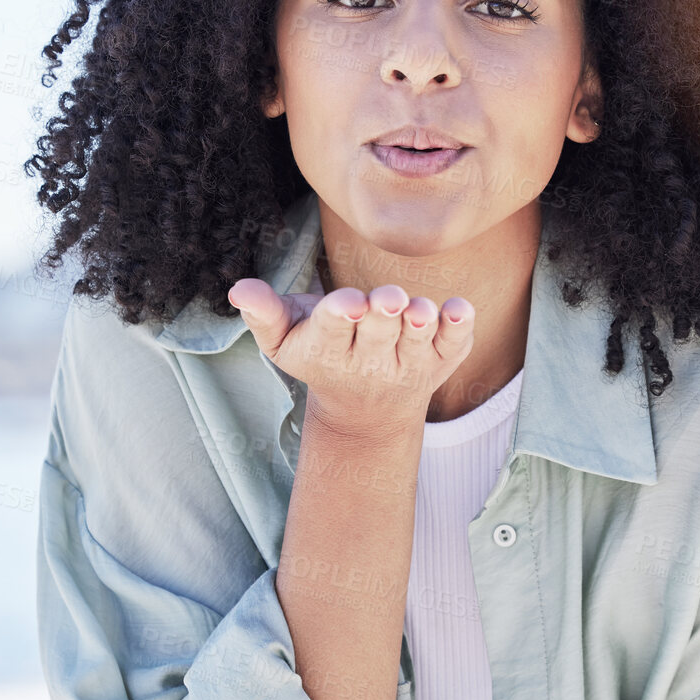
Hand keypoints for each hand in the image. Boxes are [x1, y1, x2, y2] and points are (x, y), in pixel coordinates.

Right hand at [227, 278, 475, 427]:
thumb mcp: (284, 341)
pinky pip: (455, 344)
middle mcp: (371, 361)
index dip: (341, 316)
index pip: (333, 331)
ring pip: (418, 342)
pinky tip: (460, 308)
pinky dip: (460, 328)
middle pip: (378, 334)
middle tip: (388, 298)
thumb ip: (263, 314)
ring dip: (421, 324)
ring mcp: (410, 362)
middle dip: (384, 315)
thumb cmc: (320, 355)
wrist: (366, 411)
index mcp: (329, 350)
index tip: (348, 302)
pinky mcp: (442, 359)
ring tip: (420, 310)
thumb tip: (238, 288)